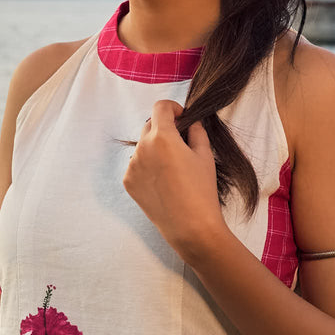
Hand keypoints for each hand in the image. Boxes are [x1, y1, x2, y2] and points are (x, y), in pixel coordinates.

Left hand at [122, 100, 224, 259]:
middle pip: (150, 125)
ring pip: (143, 146)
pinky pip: (137, 164)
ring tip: (173, 167)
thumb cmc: (202, 191)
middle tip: (180, 142)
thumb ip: (196, 131)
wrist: (190, 226)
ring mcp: (132, 166)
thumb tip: (190, 123)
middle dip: (164, 128)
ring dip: (155, 147)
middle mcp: (142, 148)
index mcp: (162, 137)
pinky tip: (164, 181)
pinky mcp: (128, 182)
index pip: (160, 107)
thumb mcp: (205, 155)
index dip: (173, 108)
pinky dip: (148, 165)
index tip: (181, 117)